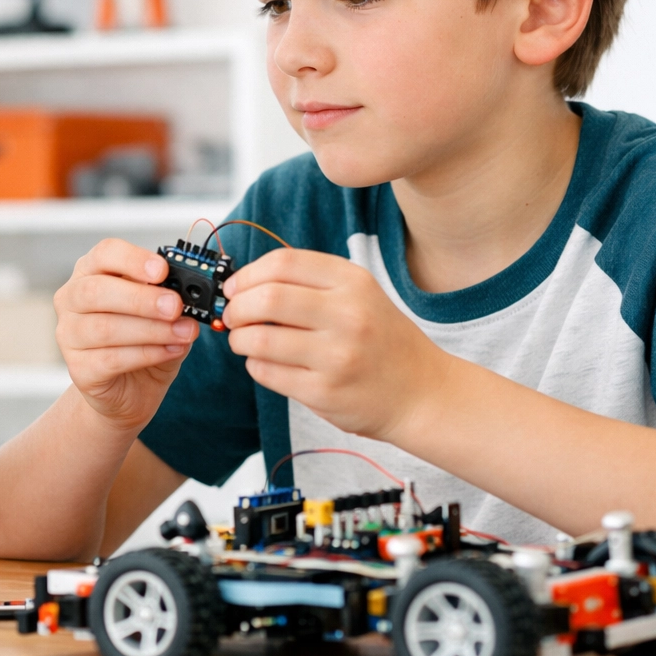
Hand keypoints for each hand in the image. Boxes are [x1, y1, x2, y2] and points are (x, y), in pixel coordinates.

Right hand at [53, 238, 198, 433]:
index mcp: (92, 272)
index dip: (133, 259)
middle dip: (142, 298)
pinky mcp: (78, 369)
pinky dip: (146, 354)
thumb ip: (169, 299)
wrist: (130, 390)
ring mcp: (69, 335)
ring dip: (151, 330)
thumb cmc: (142, 342)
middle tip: (175, 306)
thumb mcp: (161, 313)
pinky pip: (111, 359)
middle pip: (97, 291)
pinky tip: (170, 351)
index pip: (104, 253)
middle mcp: (72, 299)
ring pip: (105, 328)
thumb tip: (188, 294)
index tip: (162, 270)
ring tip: (183, 333)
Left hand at [221, 248, 450, 439]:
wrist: (422, 392)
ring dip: (240, 338)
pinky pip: (267, 372)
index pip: (283, 263)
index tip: (235, 286)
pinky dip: (255, 365)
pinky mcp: (325, 391)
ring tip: (244, 340)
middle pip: (267, 298)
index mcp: (353, 282)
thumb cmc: (382, 340)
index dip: (248, 274)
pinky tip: (264, 363)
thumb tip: (245, 284)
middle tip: (232, 315)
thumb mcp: (360, 295)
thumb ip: (309, 284)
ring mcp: (337, 355)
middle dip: (236, 306)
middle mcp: (348, 314)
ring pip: (260, 338)